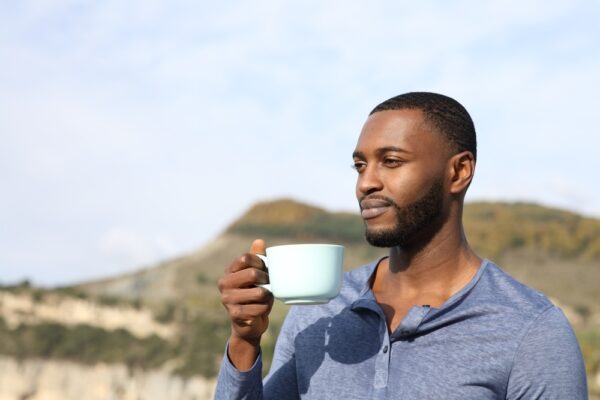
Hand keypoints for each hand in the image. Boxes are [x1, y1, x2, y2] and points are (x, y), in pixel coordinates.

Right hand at [218, 239, 273, 368]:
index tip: (265, 270)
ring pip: (259, 292)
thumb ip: (257, 258)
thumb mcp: (257, 276)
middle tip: (269, 285)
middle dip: (266, 280)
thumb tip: (259, 241)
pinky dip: (265, 308)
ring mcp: (227, 299)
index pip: (246, 257)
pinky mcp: (234, 314)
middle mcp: (224, 283)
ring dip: (267, 296)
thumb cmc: (255, 295)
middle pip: (252, 273)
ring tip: (265, 298)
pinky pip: (259, 307)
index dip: (260, 263)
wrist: (250, 324)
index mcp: (229, 271)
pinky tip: (262, 309)